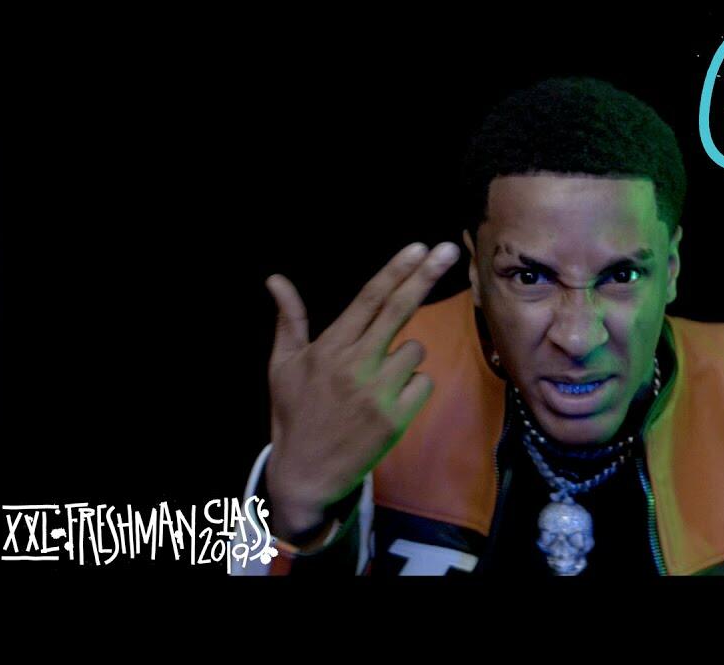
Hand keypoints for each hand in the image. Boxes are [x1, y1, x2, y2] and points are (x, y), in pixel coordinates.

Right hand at [261, 241, 459, 539]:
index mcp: (329, 349)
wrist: (305, 475)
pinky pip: (423, 383)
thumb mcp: (282, 366)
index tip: (417, 247)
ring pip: (415, 351)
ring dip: (404, 358)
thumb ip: (289, 320)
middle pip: (398, 310)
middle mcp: (355, 366)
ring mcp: (378, 393)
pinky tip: (390, 402)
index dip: (395, 270)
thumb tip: (276, 279)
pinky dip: (413, 388)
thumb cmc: (294, 415)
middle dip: (425, 276)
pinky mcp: (396, 419)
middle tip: (447, 249)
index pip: (369, 299)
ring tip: (377, 382)